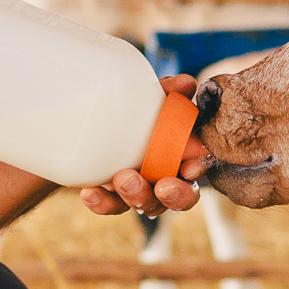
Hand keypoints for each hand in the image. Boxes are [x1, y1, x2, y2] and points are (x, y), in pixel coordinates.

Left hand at [78, 72, 210, 218]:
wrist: (91, 120)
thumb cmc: (134, 110)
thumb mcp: (149, 98)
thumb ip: (167, 92)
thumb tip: (186, 83)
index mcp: (181, 154)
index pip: (196, 168)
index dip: (197, 170)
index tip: (191, 168)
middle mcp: (165, 177)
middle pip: (180, 197)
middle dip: (176, 195)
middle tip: (163, 186)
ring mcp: (140, 190)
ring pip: (146, 204)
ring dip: (137, 196)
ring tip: (122, 180)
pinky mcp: (113, 197)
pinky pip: (111, 206)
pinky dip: (103, 202)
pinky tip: (90, 193)